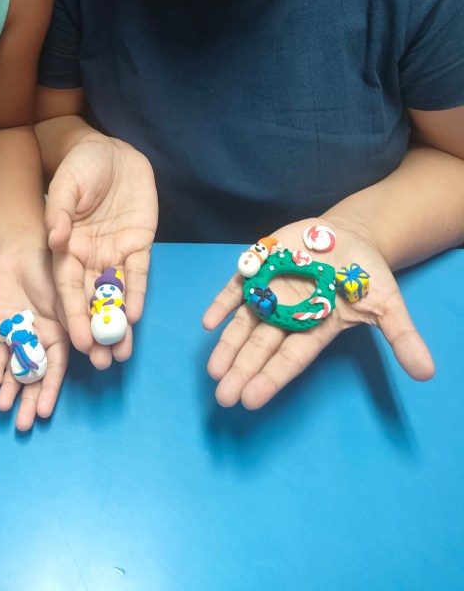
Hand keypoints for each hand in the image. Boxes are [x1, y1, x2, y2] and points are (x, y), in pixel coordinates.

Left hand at [0, 249, 68, 430]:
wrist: (26, 248)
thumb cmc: (56, 267)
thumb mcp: (69, 292)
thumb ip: (75, 317)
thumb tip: (91, 347)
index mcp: (63, 334)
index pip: (57, 368)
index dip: (51, 389)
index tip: (46, 411)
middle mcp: (41, 340)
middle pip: (35, 375)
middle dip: (29, 399)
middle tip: (23, 424)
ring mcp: (20, 335)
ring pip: (15, 368)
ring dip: (10, 389)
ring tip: (4, 411)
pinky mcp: (0, 327)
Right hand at [45, 135, 156, 366]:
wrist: (112, 151)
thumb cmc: (81, 166)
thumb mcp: (67, 184)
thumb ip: (60, 211)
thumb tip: (55, 238)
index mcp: (65, 247)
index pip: (67, 287)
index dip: (73, 314)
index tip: (79, 341)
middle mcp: (88, 257)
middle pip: (91, 299)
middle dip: (96, 330)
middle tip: (102, 360)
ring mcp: (114, 252)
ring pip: (115, 294)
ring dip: (118, 322)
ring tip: (122, 353)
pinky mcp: (139, 245)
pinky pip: (138, 273)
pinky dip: (137, 293)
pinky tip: (136, 315)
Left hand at [203, 219, 434, 408]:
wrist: (350, 236)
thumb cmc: (365, 274)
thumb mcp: (387, 303)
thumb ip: (402, 336)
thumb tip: (428, 373)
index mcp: (316, 327)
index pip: (290, 358)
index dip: (271, 378)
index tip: (251, 400)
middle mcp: (289, 314)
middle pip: (261, 346)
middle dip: (242, 370)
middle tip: (223, 396)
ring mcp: (272, 291)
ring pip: (245, 322)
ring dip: (227, 345)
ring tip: (212, 370)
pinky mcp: (260, 266)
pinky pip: (237, 286)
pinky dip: (223, 302)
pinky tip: (208, 322)